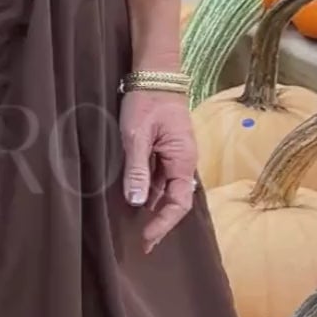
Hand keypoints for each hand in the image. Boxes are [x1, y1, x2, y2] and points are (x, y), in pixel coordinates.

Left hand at [119, 90, 198, 253]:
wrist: (154, 74)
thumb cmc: (147, 101)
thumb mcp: (136, 136)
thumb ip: (137, 170)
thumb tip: (137, 202)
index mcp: (183, 160)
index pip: (179, 202)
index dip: (164, 223)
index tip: (146, 239)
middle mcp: (183, 162)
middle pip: (175, 200)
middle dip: (159, 222)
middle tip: (141, 242)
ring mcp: (175, 156)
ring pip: (166, 190)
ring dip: (153, 208)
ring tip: (134, 226)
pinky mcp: (165, 150)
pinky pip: (159, 178)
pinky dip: (148, 191)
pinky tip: (133, 199)